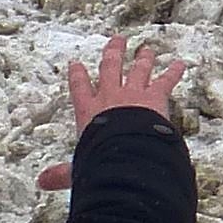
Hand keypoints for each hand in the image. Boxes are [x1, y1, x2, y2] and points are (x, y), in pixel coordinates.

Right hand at [36, 36, 188, 191]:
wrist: (126, 152)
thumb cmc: (100, 160)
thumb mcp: (77, 168)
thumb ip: (62, 173)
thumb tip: (41, 182)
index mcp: (88, 112)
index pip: (79, 89)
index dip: (77, 76)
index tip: (75, 64)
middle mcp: (109, 97)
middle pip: (110, 68)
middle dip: (113, 53)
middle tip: (116, 40)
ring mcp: (133, 93)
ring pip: (138, 69)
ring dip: (143, 58)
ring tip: (146, 49)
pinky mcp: (155, 97)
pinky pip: (166, 81)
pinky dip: (173, 72)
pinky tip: (180, 64)